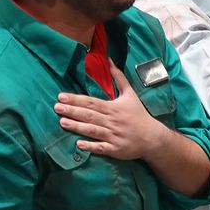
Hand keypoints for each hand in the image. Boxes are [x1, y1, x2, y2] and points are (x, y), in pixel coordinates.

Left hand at [55, 67, 172, 159]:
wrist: (152, 137)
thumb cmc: (138, 114)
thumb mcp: (130, 94)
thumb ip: (118, 78)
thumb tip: (109, 60)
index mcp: (114, 108)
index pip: (92, 102)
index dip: (76, 99)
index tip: (61, 96)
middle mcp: (112, 121)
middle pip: (90, 115)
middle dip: (73, 111)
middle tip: (56, 107)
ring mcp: (113, 135)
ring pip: (93, 130)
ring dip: (77, 126)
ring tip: (62, 122)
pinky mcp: (115, 149)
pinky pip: (101, 147)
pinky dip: (91, 146)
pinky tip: (79, 144)